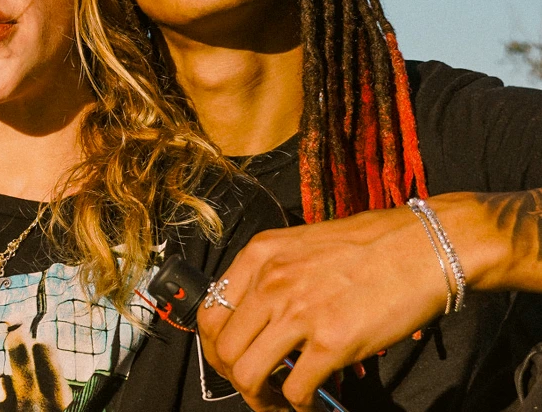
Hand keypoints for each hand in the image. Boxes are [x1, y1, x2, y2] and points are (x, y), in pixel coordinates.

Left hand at [195, 206, 449, 410]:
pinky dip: (299, 406)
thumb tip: (263, 321)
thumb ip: (276, 278)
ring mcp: (299, 312)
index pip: (210, 311)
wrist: (428, 246)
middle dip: (233, 377)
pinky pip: (297, 389)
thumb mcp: (305, 245)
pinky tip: (311, 404)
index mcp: (261, 256)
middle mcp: (271, 282)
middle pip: (223, 347)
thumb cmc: (375, 244)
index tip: (230, 360)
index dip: (215, 346)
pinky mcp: (332, 341)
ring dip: (259, 398)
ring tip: (278, 403)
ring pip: (248, 374)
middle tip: (254, 388)